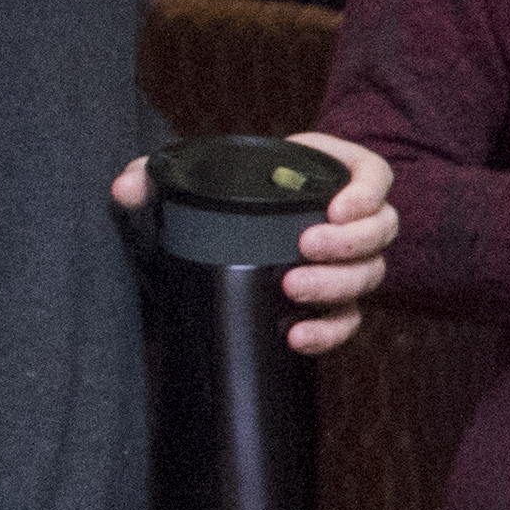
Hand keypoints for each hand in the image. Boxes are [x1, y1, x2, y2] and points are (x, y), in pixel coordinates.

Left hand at [111, 130, 402, 351]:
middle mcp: (347, 221)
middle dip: (347, 244)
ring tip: (291, 288)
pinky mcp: (333, 302)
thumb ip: (156, 177)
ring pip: (372, 275)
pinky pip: (350, 320)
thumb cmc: (220, 199)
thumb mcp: (191, 182)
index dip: (366, 192)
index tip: (338, 208)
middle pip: (381, 231)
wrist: (221, 243)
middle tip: (304, 247)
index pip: (374, 176)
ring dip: (337, 285)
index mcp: (327, 175)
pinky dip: (329, 331)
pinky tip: (296, 334)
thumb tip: (128, 187)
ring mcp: (345, 263)